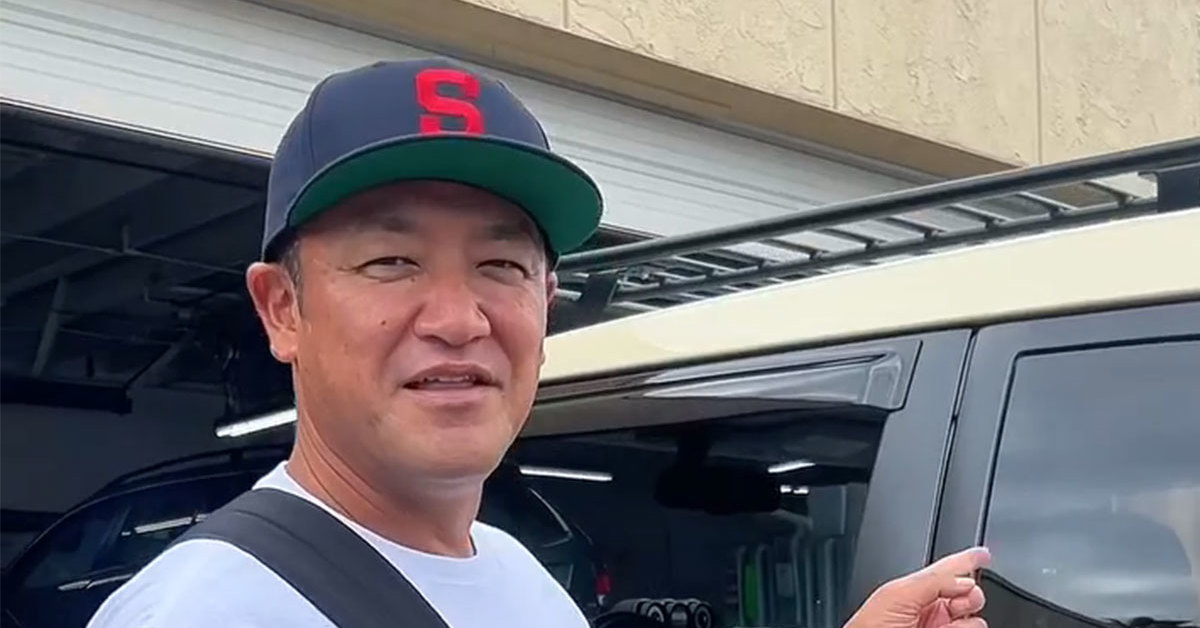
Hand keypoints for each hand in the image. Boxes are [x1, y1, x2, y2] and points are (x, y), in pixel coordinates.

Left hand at [843, 546, 990, 627]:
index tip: (983, 554)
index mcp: (915, 589)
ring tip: (946, 625)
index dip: (967, 559)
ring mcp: (939, 627)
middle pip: (968, 593)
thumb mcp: (898, 593)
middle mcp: (930, 608)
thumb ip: (933, 580)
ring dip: (968, 619)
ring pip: (974, 618)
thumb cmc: (870, 626)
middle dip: (971, 593)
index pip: (947, 569)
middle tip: (960, 601)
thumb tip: (963, 579)